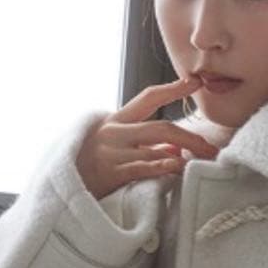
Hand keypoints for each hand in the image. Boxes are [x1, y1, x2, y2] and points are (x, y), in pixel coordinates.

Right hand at [75, 76, 219, 199]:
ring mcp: (113, 152)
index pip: (148, 98)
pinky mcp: (112, 172)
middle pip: (161, 126)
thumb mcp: (110, 148)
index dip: (173, 88)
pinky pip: (145, 167)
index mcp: (114, 121)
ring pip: (157, 147)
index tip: (196, 80)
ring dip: (184, 154)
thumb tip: (174, 148)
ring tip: (202, 161)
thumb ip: (141, 145)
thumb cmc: (85, 167)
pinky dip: (165, 168)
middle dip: (191, 136)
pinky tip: (178, 169)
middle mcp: (114, 132)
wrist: (57, 187)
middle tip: (210, 148)